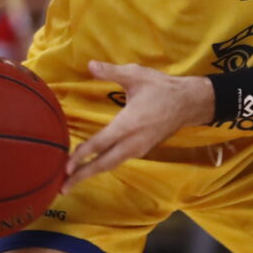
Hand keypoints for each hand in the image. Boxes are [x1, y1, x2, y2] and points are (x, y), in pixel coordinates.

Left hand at [64, 62, 213, 189]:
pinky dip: (104, 166)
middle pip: (104, 163)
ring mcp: (139, 148)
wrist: (189, 103)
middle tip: (63, 188)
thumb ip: (111, 72)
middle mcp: (133, 141)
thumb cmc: (161, 88)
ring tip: (73, 181)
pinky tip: (93, 166)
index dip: (82, 156)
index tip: (65, 167)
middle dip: (83, 175)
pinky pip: (119, 161)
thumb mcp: (136, 75)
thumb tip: (89, 65)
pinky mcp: (143, 149)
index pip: (100, 144)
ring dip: (92, 173)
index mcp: (129, 124)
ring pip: (112, 164)